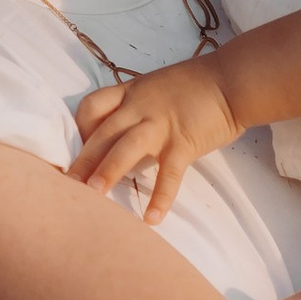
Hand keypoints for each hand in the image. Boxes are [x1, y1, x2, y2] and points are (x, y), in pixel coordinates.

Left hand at [72, 55, 244, 219]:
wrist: (234, 80)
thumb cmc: (199, 85)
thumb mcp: (158, 86)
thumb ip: (138, 105)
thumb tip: (122, 131)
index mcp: (131, 92)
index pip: (91, 106)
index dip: (79, 128)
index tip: (76, 149)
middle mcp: (140, 106)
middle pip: (101, 132)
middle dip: (82, 160)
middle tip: (66, 184)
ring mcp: (161, 124)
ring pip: (124, 148)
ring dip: (106, 172)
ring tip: (92, 197)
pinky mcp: (184, 142)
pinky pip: (168, 173)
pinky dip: (160, 197)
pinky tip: (152, 219)